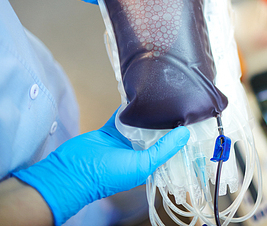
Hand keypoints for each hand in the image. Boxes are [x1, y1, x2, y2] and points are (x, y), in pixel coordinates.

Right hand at [13, 112, 189, 225]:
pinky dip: (127, 109)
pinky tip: (136, 98)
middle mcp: (137, 152)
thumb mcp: (141, 164)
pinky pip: (122, 117)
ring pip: (139, 124)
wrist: (71, 171)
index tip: (189, 120)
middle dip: (164, 122)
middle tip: (176, 104)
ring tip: (160, 99)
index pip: (166, 148)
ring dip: (147, 114)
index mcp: (147, 164)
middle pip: (154, 134)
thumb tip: (184, 134)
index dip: (176, 137)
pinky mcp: (109, 131)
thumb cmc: (106, 176)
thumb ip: (163, 149)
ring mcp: (123, 141)